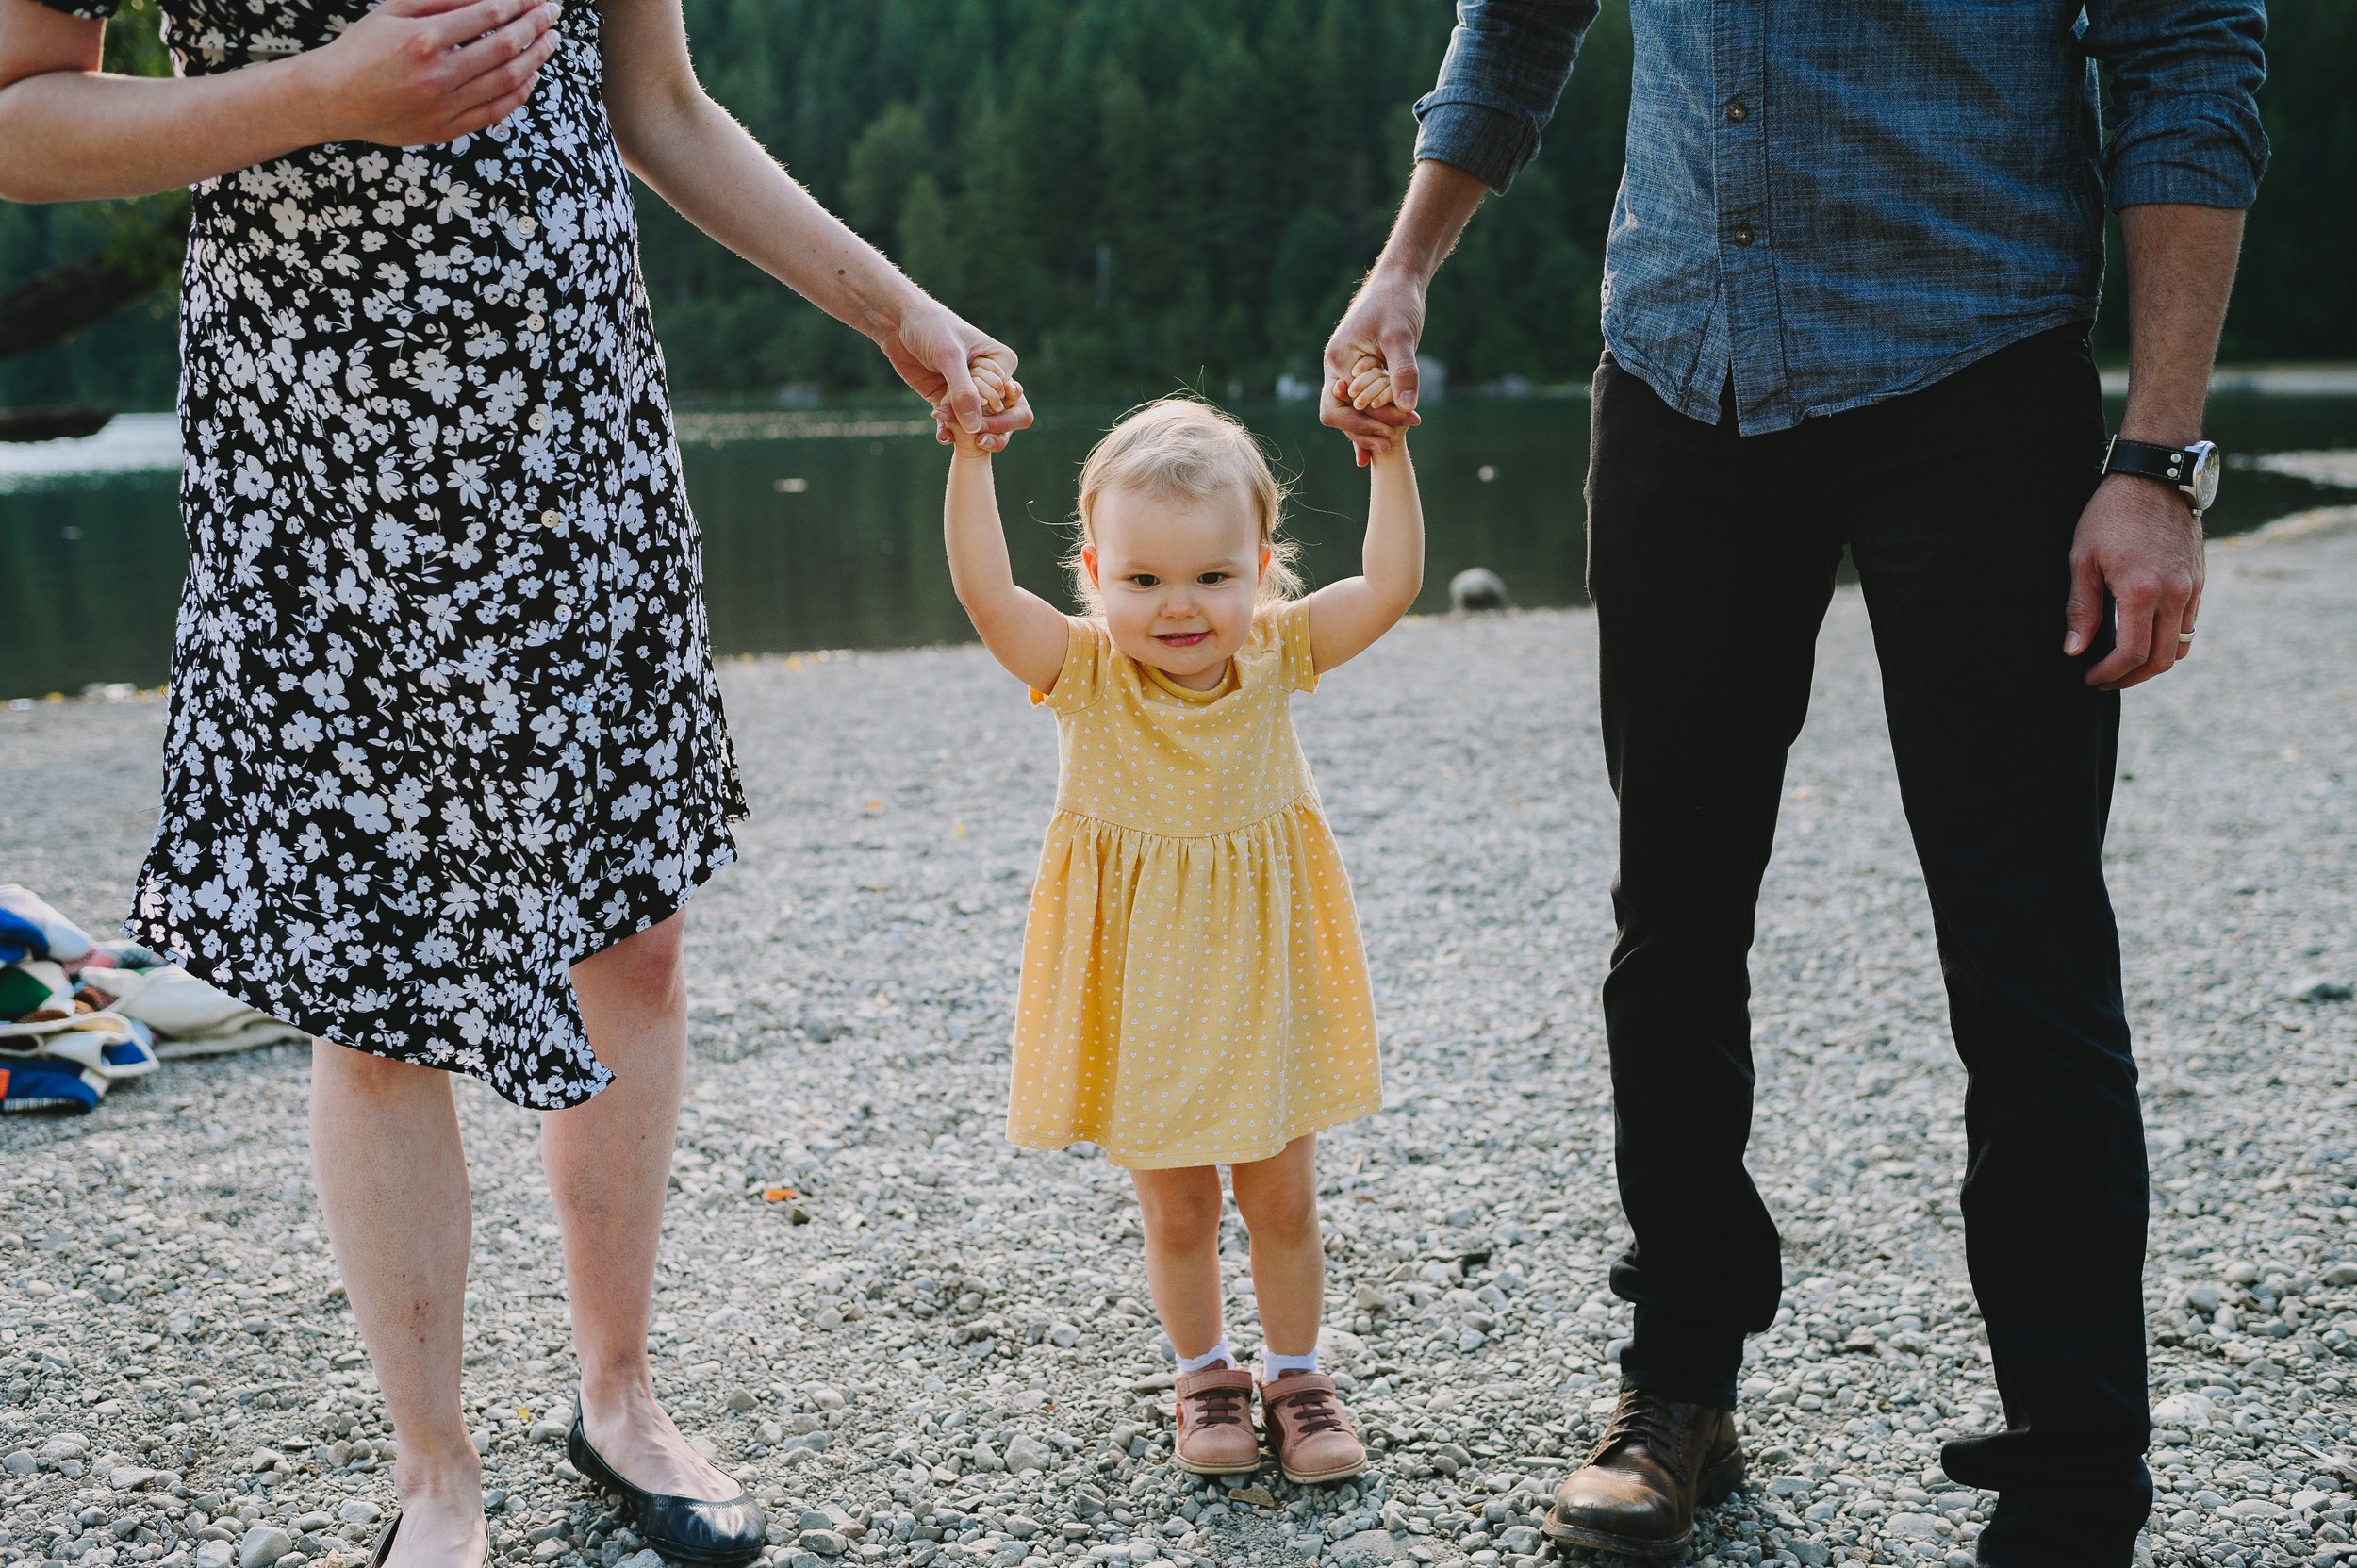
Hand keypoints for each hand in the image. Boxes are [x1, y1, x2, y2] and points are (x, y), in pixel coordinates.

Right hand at [295, 0, 561, 147]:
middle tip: (554, 14)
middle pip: (505, 47)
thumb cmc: (361, 49)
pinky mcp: (447, 129)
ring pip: (507, 81)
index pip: (488, 15)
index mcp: (424, 39)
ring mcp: (445, 106)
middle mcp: (438, 75)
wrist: (332, 99)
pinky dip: (520, 93)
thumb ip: (440, 0)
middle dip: (536, 27)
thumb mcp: (393, 11)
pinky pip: (496, 111)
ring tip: (550, 41)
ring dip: (536, 58)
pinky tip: (532, 75)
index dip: (519, 3)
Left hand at [878, 301, 1032, 453]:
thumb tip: (974, 428)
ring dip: (963, 432)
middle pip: (999, 415)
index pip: (1008, 398)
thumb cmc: (931, 327)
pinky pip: (953, 423)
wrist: (898, 321)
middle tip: (973, 437)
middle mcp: (990, 378)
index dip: (994, 410)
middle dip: (984, 427)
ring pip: (975, 422)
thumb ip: (964, 392)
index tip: (974, 406)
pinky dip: (948, 432)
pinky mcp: (947, 399)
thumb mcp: (950, 357)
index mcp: (1002, 362)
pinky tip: (942, 437)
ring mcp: (968, 390)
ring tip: (948, 435)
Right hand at [1320, 267, 1423, 466]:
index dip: (1371, 421)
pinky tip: (1379, 445)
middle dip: (1365, 430)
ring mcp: (1346, 373)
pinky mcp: (1360, 374)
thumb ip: (1403, 371)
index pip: (1345, 406)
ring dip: (1370, 428)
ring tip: (1394, 443)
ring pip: (1349, 413)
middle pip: (1339, 415)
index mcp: (1338, 360)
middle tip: (1394, 442)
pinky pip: (1359, 405)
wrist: (1398, 283)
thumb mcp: (1401, 336)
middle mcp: (1335, 369)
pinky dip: (1368, 424)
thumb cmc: (1396, 303)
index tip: (1404, 422)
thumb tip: (1406, 406)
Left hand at [2065, 473, 2203, 689]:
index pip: (2132, 654)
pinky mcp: (2200, 580)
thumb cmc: (2111, 514)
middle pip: (2162, 659)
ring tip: (2123, 664)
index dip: (2111, 674)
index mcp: (2142, 591)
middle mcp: (2175, 594)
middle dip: (2131, 677)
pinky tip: (2144, 637)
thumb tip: (2075, 650)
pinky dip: (2170, 642)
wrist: (2155, 477)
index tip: (2090, 678)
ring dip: (2153, 663)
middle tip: (2105, 679)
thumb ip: (2081, 608)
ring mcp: (2192, 588)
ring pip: (2181, 646)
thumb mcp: (2083, 559)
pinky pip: (2190, 625)